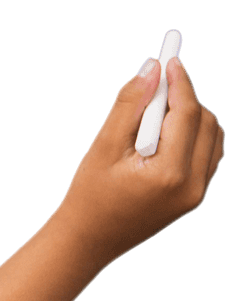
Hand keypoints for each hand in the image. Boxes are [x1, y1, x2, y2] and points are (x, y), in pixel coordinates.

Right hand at [54, 56, 223, 268]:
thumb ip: (129, 105)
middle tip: (156, 89)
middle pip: (206, 122)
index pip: (187, 113)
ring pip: (212, 137)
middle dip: (184, 98)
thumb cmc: (89, 196)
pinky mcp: (194, 198)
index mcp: (168, 174)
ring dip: (191, 117)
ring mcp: (196, 195)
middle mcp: (191, 186)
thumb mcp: (103, 147)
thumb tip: (152, 67)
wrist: (88, 241)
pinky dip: (192, 137)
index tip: (170, 58)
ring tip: (155, 120)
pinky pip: (207, 155)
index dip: (180, 81)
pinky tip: (163, 138)